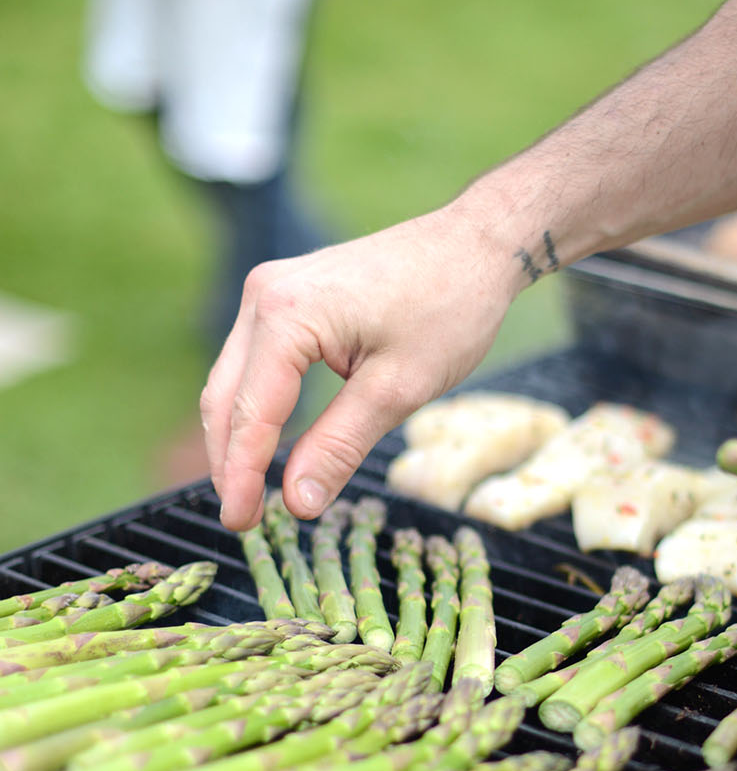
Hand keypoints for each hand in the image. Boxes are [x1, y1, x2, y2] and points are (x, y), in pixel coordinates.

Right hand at [201, 202, 519, 530]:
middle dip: (230, 463)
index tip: (239, 525)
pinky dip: (255, 409)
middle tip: (244, 521)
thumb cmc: (449, 307)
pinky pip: (254, 363)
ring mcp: (270, 291)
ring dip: (237, 438)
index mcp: (286, 314)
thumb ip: (339, 446)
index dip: (241, 476)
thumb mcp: (398, 390)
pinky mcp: (284, 297)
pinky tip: (266, 448)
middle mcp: (263, 296)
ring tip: (252, 495)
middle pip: (226, 397)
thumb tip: (297, 503)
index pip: (250, 413)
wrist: (475, 246)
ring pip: (233, 381)